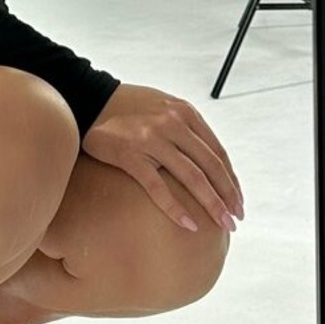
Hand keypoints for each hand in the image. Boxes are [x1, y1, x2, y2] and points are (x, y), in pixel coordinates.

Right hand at [81, 82, 244, 231]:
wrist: (87, 98)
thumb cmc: (126, 108)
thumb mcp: (162, 107)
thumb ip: (184, 127)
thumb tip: (205, 158)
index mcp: (184, 113)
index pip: (217, 152)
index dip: (231, 179)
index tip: (237, 201)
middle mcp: (172, 123)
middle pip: (210, 166)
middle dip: (228, 196)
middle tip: (235, 219)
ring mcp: (151, 139)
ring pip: (192, 177)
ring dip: (212, 203)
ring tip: (223, 224)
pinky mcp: (130, 155)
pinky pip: (157, 186)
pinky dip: (175, 207)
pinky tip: (189, 224)